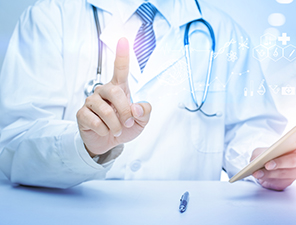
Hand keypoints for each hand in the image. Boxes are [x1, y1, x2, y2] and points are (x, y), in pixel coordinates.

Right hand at [76, 38, 151, 156]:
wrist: (108, 143)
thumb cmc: (124, 127)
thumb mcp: (141, 122)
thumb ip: (145, 112)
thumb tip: (136, 107)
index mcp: (120, 89)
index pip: (120, 69)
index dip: (122, 54)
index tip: (123, 39)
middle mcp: (104, 91)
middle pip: (115, 91)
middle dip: (125, 110)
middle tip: (128, 122)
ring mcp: (91, 101)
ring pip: (105, 109)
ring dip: (115, 124)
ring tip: (117, 129)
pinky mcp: (82, 113)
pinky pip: (95, 121)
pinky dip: (104, 130)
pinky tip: (104, 131)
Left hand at [251, 136, 295, 190]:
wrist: (263, 168)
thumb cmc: (266, 155)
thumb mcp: (262, 150)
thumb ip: (261, 152)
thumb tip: (260, 159)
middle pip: (295, 161)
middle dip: (280, 162)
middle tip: (268, 164)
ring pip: (285, 173)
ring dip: (269, 173)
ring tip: (257, 172)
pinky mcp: (288, 182)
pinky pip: (279, 181)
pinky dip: (267, 178)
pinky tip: (259, 176)